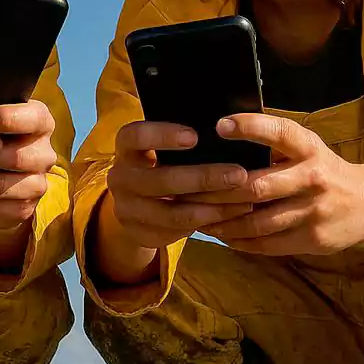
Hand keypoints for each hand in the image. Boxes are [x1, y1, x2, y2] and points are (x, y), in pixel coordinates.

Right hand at [104, 121, 252, 250]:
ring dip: (212, 207)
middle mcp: (120, 178)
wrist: (137, 203)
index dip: (162, 135)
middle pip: (161, 180)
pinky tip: (230, 215)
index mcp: (126, 148)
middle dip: (204, 178)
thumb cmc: (161, 164)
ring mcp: (126, 209)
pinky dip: (206, 223)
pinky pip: (177, 231)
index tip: (195, 137)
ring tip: (244, 201)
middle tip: (239, 174)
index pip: (136, 136)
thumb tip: (230, 130)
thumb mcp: (163, 149)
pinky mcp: (139, 233)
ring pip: (173, 212)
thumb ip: (185, 141)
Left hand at [195, 113, 363, 254]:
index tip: (220, 125)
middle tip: (187, 190)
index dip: (250, 127)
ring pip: (257, 221)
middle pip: (257, 186)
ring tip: (196, 217)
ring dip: (222, 222)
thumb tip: (220, 135)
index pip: (280, 132)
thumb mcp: (306, 149)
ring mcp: (314, 212)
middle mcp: (314, 178)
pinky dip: (239, 240)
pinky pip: (267, 243)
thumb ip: (274, 145)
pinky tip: (220, 234)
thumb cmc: (322, 170)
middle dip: (218, 191)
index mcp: (310, 148)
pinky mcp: (312, 239)